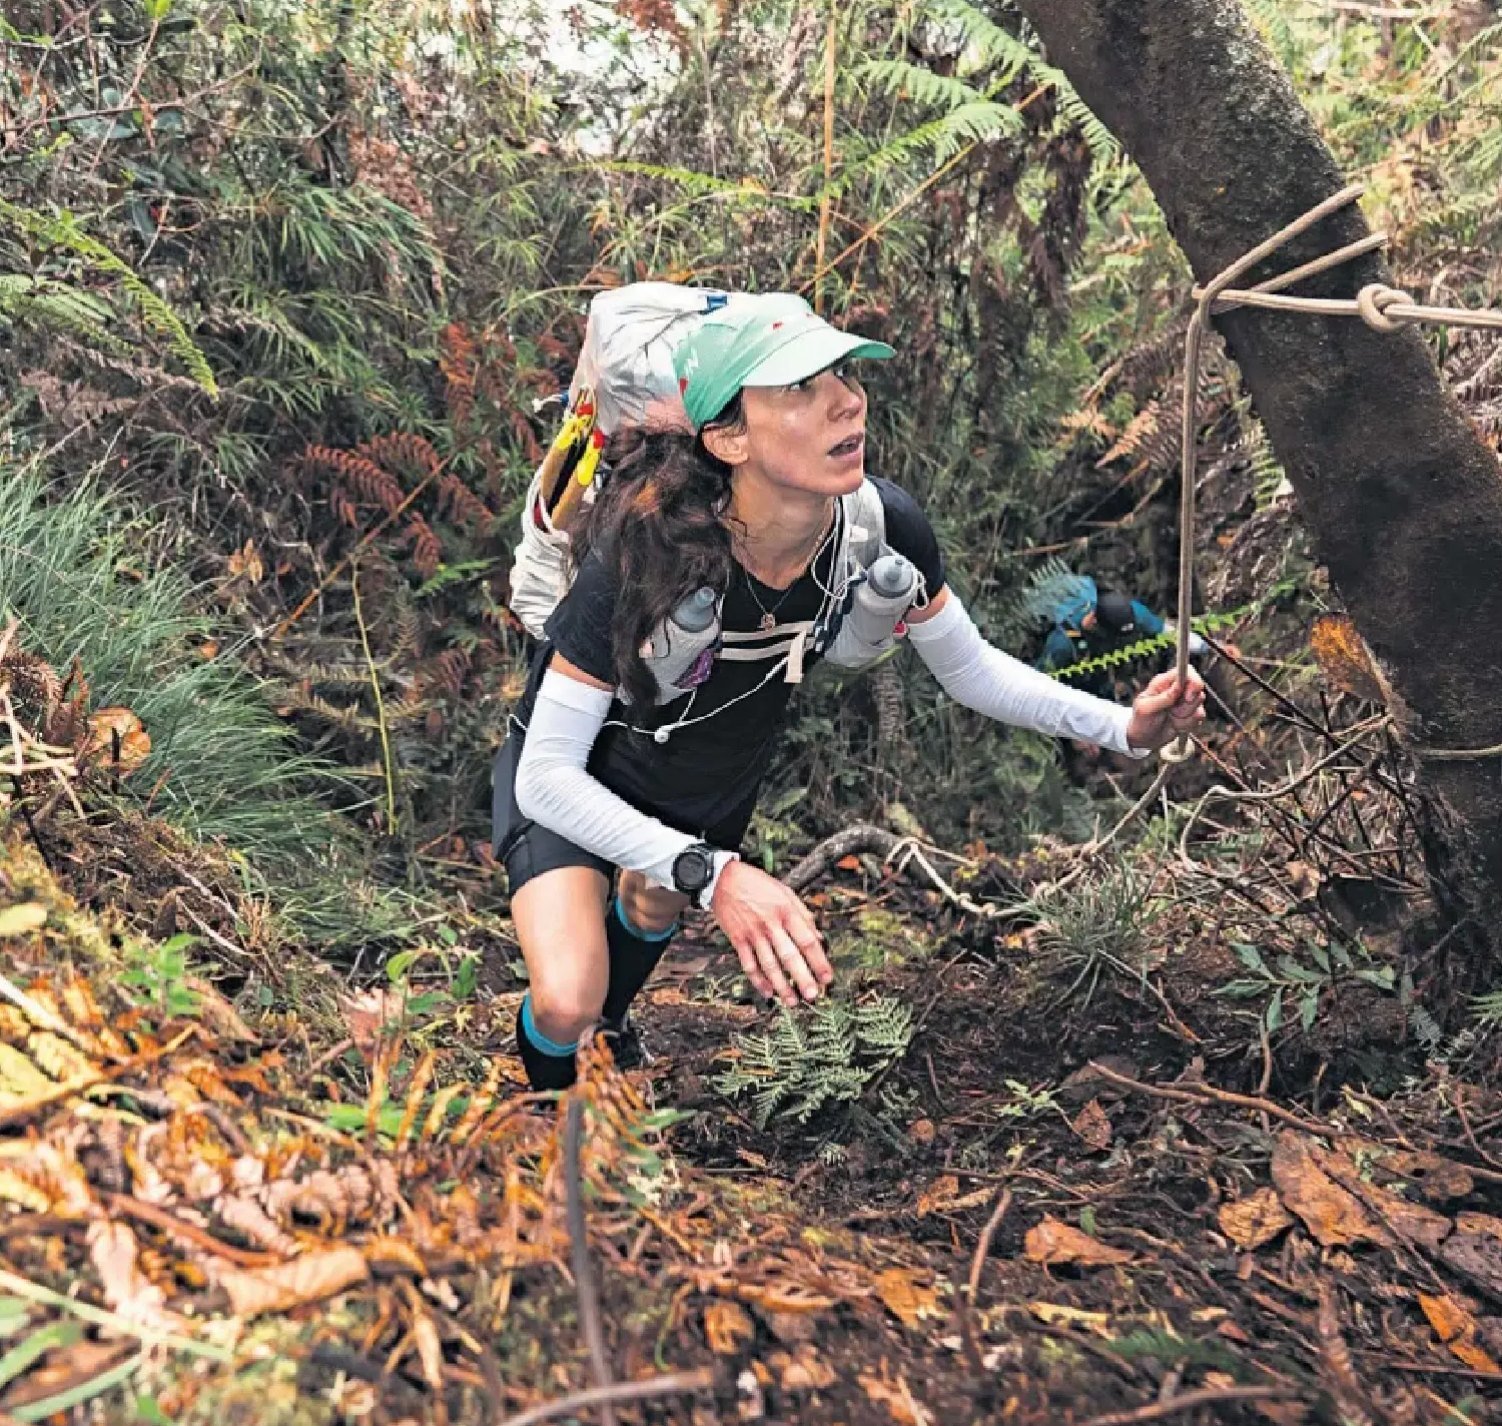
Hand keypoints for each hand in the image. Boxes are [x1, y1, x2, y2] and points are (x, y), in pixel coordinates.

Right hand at [710, 860, 833, 1006]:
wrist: (724, 879)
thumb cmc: (757, 884)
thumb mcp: (786, 892)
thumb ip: (803, 915)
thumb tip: (819, 938)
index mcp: (786, 911)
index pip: (807, 940)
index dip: (819, 961)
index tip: (827, 977)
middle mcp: (770, 924)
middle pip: (789, 956)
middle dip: (803, 978)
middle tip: (813, 996)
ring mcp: (753, 933)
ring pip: (769, 965)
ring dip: (782, 986)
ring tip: (792, 1001)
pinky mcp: (738, 939)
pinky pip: (749, 964)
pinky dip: (758, 981)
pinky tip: (768, 992)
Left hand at [1125, 668, 1206, 751]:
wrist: (1144, 739)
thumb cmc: (1141, 722)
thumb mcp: (1146, 709)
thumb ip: (1163, 698)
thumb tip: (1178, 686)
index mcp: (1164, 682)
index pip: (1187, 671)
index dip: (1193, 681)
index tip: (1188, 698)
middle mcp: (1177, 688)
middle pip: (1197, 687)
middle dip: (1188, 704)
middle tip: (1173, 713)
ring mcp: (1184, 700)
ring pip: (1199, 703)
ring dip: (1186, 716)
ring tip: (1172, 719)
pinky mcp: (1190, 713)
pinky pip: (1199, 716)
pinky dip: (1188, 724)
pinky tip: (1177, 725)